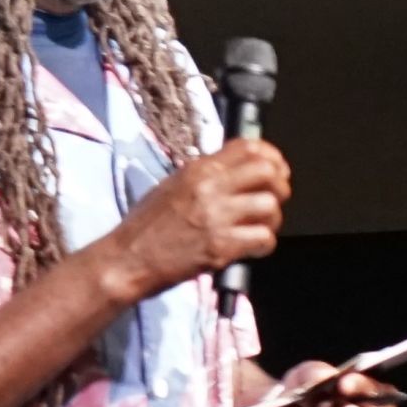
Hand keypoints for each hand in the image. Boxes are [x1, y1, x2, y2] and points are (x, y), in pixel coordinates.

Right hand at [98, 137, 289, 301]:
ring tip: (258, 227)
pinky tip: (252, 247)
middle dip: (279, 186)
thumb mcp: (172, 186)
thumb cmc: (145, 225)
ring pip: (270, 206)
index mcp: (198, 170)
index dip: (272, 157)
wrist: (127, 258)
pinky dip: (264, 244)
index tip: (276, 169)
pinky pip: (263, 238)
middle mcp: (209, 188)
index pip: (249, 148)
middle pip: (268, 173)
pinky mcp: (221, 246)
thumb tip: (237, 173)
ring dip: (271, 219)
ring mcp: (216, 217)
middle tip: (272, 199)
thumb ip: (205, 177)